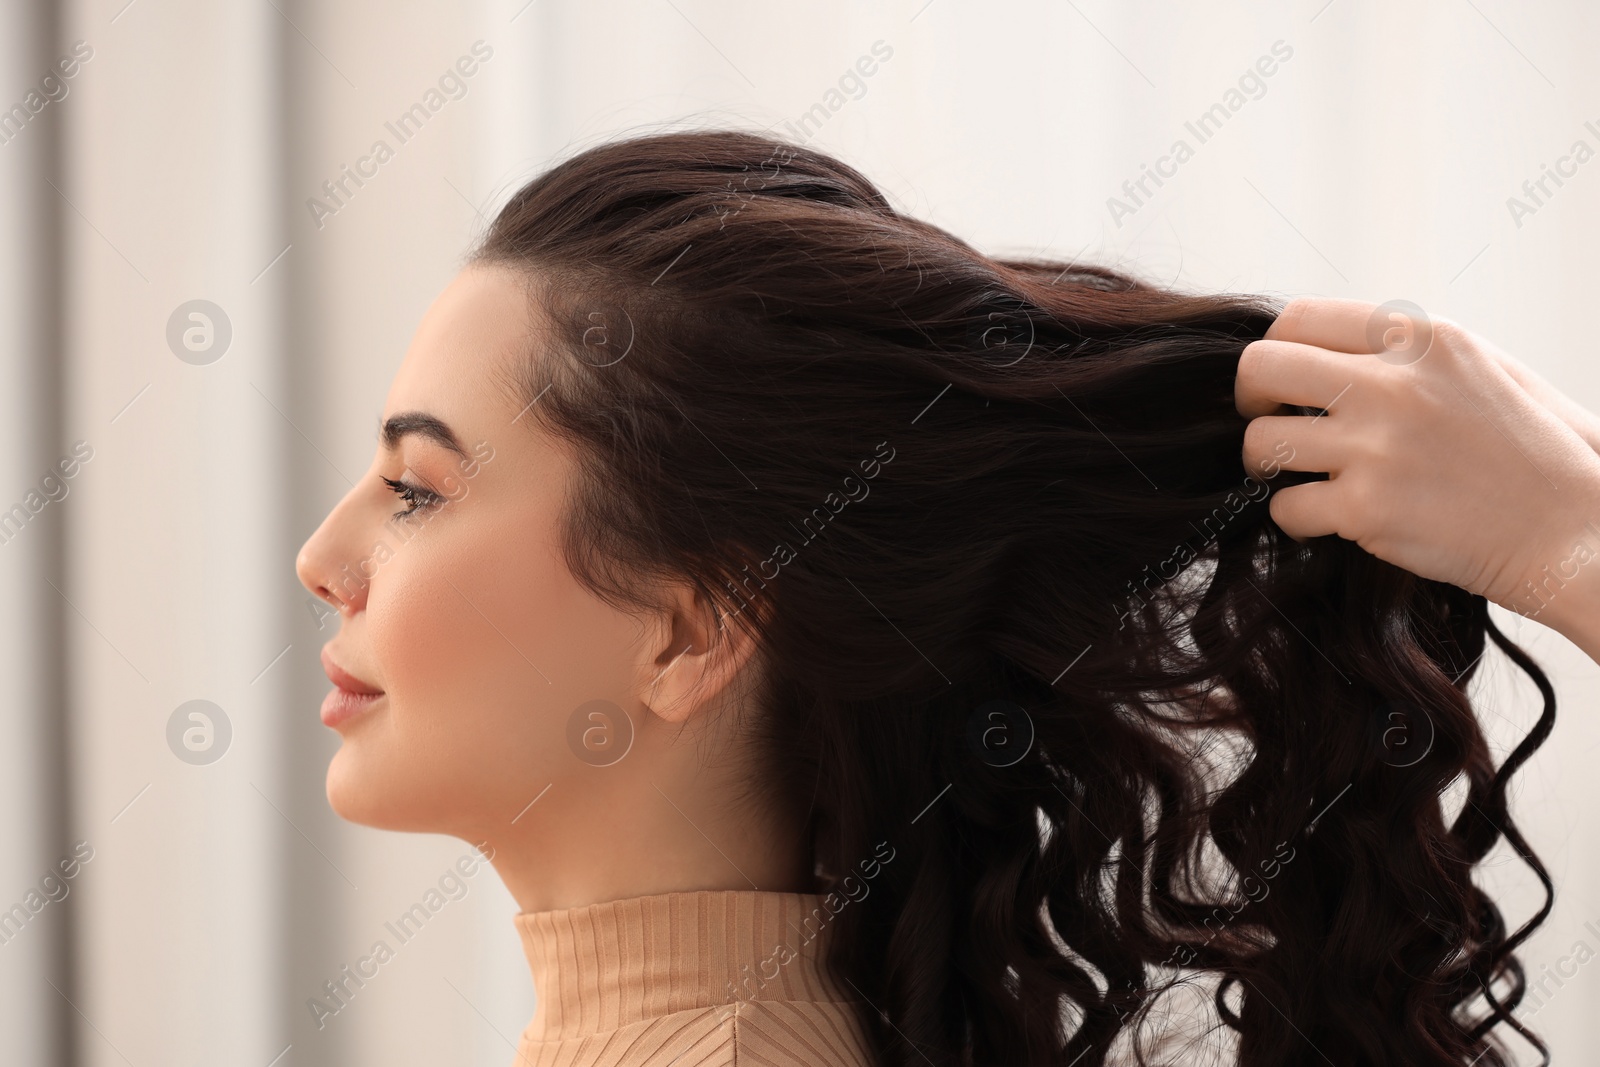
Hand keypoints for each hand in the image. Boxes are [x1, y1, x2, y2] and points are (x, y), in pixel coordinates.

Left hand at [1235, 297, 1599, 642]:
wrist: (1572, 532)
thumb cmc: (1528, 451)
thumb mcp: (1478, 367)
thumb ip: (1403, 349)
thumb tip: (1319, 345)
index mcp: (1422, 337)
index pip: (1299, 317)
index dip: (1276, 351)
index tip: (1281, 381)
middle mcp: (1394, 384)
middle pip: (1261, 368)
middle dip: (1250, 398)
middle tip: (1269, 423)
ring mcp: (1377, 447)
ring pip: (1261, 443)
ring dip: (1269, 464)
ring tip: (1299, 476)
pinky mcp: (1366, 510)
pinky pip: (1285, 506)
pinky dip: (1297, 517)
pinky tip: (1328, 518)